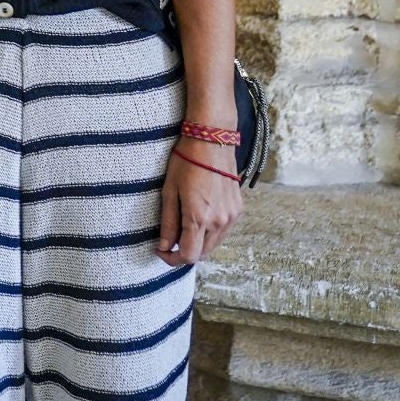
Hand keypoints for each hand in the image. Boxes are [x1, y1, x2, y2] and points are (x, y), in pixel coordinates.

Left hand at [157, 138, 243, 265]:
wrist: (212, 141)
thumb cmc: (186, 162)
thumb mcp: (169, 191)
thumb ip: (168, 222)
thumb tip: (164, 246)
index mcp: (199, 218)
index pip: (188, 256)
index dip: (172, 259)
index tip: (161, 251)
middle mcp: (219, 221)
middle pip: (202, 254)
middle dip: (184, 252)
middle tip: (169, 240)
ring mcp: (232, 217)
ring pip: (214, 245)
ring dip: (198, 243)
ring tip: (182, 227)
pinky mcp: (238, 210)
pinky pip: (223, 231)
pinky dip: (210, 233)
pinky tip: (199, 218)